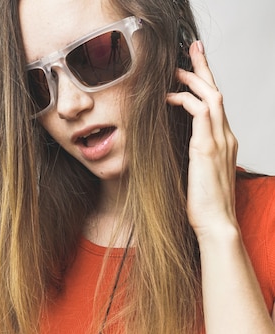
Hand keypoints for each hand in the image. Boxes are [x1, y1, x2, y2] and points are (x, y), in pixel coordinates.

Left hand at [166, 40, 238, 239]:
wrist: (215, 225)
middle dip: (204, 67)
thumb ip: (189, 157)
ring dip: (194, 78)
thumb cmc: (202, 205)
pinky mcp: (207, 148)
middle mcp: (225, 137)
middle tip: (192, 47)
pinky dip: (185, 99)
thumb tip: (170, 149)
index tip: (191, 68)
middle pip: (217, 91)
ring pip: (212, 95)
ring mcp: (219, 141)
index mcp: (222, 142)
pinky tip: (168, 97)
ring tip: (176, 68)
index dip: (204, 83)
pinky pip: (200, 112)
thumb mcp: (194, 174)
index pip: (215, 104)